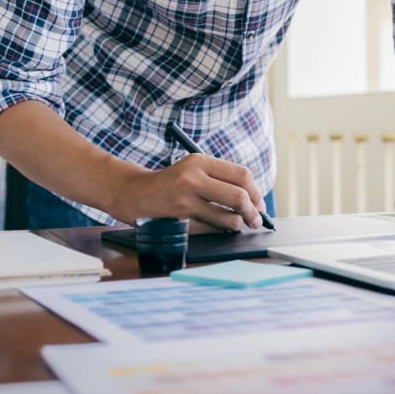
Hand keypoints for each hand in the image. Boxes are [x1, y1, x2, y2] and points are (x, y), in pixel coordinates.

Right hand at [122, 154, 265, 233]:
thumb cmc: (172, 182)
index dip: (256, 192)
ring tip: (234, 223)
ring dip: (237, 225)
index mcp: (199, 161)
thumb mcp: (194, 168)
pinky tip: (215, 227)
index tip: (259, 203)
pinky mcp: (180, 222)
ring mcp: (185, 202)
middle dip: (253, 212)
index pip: (241, 175)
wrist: (135, 193)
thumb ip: (222, 178)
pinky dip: (219, 231)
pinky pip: (213, 231)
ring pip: (229, 219)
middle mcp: (192, 179)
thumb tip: (256, 201)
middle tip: (256, 220)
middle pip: (239, 197)